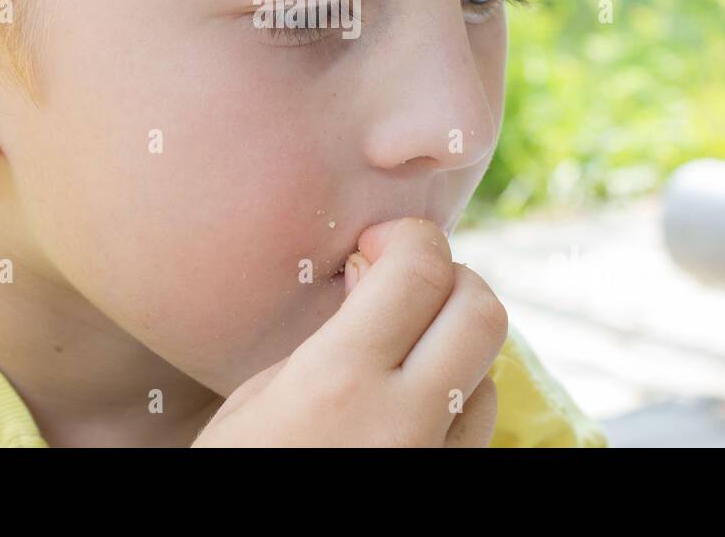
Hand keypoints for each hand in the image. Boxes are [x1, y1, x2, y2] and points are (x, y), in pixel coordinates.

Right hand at [192, 217, 507, 446]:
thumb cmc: (234, 474)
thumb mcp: (254, 402)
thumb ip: (325, 339)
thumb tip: (372, 281)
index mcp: (339, 381)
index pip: (421, 269)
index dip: (409, 237)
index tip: (377, 245)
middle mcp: (403, 421)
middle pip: (482, 312)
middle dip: (451, 280)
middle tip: (402, 287)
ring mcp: (435, 464)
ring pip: (489, 372)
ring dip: (455, 346)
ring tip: (401, 352)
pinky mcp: (449, 487)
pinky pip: (478, 426)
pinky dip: (456, 399)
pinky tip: (411, 401)